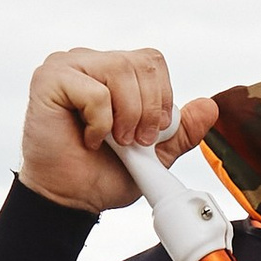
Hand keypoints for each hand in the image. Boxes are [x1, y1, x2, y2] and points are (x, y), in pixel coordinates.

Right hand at [17, 49, 217, 210]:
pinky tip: (89, 138)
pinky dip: (101, 123)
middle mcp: (92, 62)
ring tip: (114, 141)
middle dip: (148, 110)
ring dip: (127, 116)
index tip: (152, 134)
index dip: (161, 98)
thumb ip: (181, 131)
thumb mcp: (155, 155)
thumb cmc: (103, 173)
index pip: (152, 62)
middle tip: (133, 141)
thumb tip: (210, 107)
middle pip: (141, 63)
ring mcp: (69, 66)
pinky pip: (95, 91)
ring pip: (121, 70)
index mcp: (115, 73)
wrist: (71, 198)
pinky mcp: (50, 79)